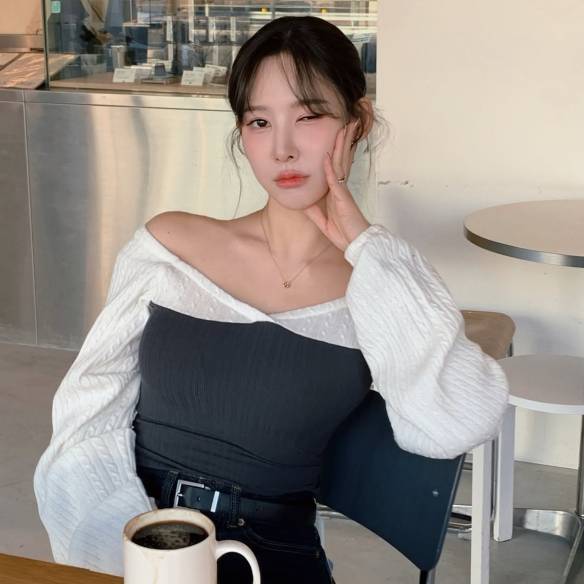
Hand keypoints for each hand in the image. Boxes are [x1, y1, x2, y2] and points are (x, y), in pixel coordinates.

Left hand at [303, 121, 369, 251]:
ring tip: (344, 128)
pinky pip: (334, 179)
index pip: (336, 166)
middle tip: (345, 122)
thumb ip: (313, 211)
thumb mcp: (322, 221)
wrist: (356, 244)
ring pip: (340, 163)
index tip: (336, 136)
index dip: (336, 150)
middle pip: (340, 159)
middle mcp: (340, 188)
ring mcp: (342, 191)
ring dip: (340, 145)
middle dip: (342, 141)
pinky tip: (327, 155)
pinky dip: (329, 167)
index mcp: (336, 192)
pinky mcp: (342, 198)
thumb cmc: (345, 233)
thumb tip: (302, 202)